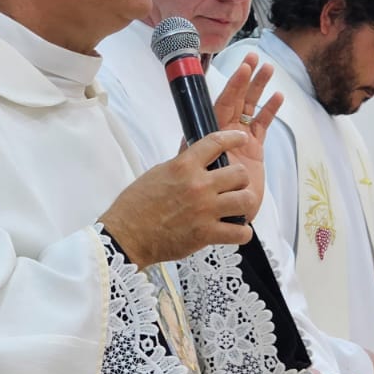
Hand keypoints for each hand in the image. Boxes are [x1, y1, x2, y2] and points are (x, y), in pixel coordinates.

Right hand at [100, 130, 255, 268]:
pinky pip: (241, 232)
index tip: (240, 139)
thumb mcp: (157, 173)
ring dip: (244, 203)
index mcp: (184, 167)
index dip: (233, 138)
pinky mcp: (206, 234)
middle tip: (233, 186)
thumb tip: (195, 157)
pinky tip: (235, 230)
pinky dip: (242, 232)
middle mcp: (198, 185)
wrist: (127, 235)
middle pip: (240, 173)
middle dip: (239, 180)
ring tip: (237, 207)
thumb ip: (181, 165)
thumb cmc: (136, 205)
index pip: (216, 143)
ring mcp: (205, 210)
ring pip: (246, 200)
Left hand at [209, 52, 283, 220]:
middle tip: (254, 57)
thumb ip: (206, 158)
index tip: (242, 69)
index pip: (221, 104)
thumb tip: (211, 146)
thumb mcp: (201, 175)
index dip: (232, 87)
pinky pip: (261, 124)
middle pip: (236, 99)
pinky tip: (278, 97)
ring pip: (250, 108)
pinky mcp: (253, 149)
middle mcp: (223, 133)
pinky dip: (269, 110)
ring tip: (268, 69)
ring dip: (258, 88)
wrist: (222, 218)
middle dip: (245, 78)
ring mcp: (239, 139)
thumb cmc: (205, 196)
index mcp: (208, 133)